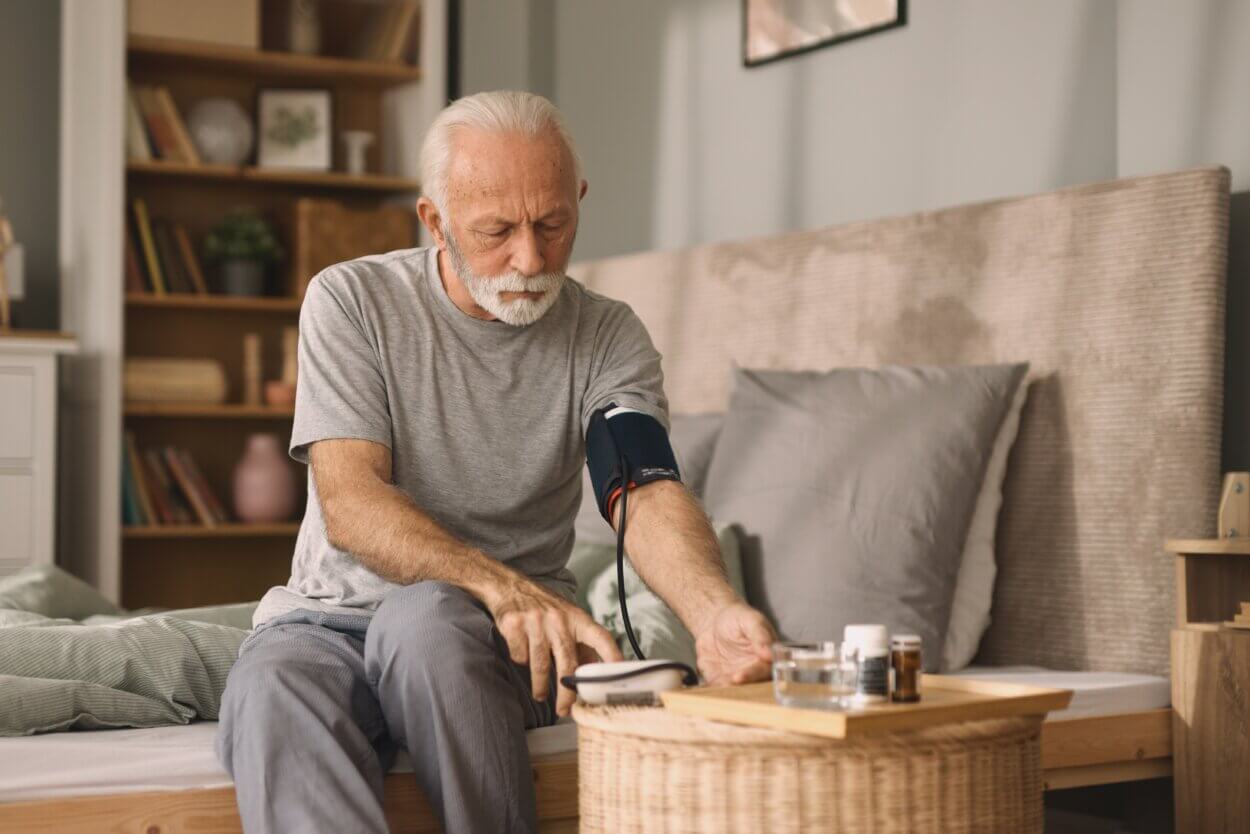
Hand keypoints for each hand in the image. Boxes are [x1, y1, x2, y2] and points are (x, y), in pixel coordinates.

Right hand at [487, 575, 623, 716]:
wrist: (509, 587)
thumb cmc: (544, 607)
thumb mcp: (568, 619)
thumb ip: (582, 643)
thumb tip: (599, 670)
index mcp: (576, 618)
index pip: (600, 637)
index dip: (612, 655)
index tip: (618, 674)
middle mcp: (558, 619)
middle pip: (567, 662)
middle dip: (566, 691)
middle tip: (565, 710)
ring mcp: (535, 621)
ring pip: (540, 665)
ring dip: (540, 685)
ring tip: (541, 695)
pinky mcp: (514, 625)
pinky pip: (520, 656)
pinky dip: (521, 660)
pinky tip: (522, 654)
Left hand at [694, 601, 775, 685]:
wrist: (714, 621)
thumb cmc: (738, 618)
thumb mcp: (751, 620)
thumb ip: (761, 635)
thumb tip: (770, 654)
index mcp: (765, 660)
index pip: (762, 672)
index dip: (751, 675)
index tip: (739, 677)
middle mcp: (753, 673)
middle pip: (749, 687)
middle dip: (737, 689)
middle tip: (725, 685)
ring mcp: (735, 679)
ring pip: (733, 692)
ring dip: (724, 693)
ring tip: (714, 688)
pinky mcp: (719, 681)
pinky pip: (715, 689)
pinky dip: (710, 691)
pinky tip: (704, 691)